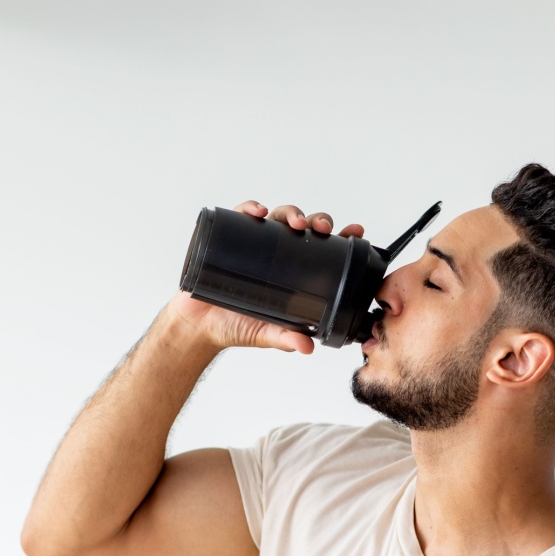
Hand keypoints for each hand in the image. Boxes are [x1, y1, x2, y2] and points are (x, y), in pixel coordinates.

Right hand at [166, 200, 364, 354]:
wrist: (199, 326)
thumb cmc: (235, 326)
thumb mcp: (266, 333)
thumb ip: (286, 338)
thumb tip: (307, 347)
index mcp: (292, 272)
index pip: (322, 250)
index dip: (340, 238)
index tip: (355, 231)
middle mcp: (276, 253)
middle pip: (304, 227)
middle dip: (317, 221)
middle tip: (323, 228)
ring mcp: (253, 243)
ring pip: (278, 216)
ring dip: (290, 212)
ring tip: (295, 222)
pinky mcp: (228, 237)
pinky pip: (241, 215)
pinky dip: (250, 208)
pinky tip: (258, 212)